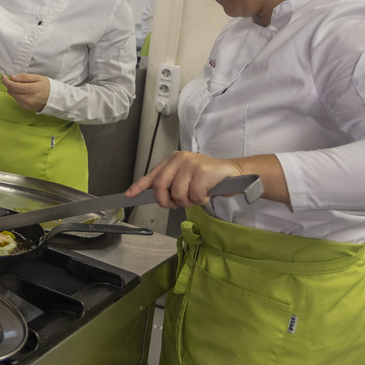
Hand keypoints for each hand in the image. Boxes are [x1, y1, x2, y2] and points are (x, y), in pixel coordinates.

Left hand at [1, 74, 50, 111]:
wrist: (53, 98)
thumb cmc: (46, 86)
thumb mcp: (37, 77)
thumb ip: (24, 77)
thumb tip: (12, 77)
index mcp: (32, 89)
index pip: (13, 86)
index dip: (6, 81)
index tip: (3, 76)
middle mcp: (28, 99)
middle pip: (11, 91)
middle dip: (11, 85)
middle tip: (17, 81)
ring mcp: (26, 105)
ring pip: (13, 96)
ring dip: (14, 91)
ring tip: (23, 87)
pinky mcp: (25, 108)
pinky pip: (17, 100)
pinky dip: (18, 96)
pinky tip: (25, 93)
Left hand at [125, 151, 245, 207]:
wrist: (234, 173)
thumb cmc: (208, 178)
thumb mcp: (185, 177)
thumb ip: (170, 183)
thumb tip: (151, 194)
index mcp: (173, 160)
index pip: (152, 175)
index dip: (139, 186)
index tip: (129, 195)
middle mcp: (179, 159)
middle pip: (160, 186)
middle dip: (166, 201)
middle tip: (176, 204)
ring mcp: (191, 164)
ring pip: (178, 194)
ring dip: (188, 201)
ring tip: (197, 195)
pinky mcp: (202, 172)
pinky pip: (193, 195)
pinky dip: (200, 200)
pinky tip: (207, 193)